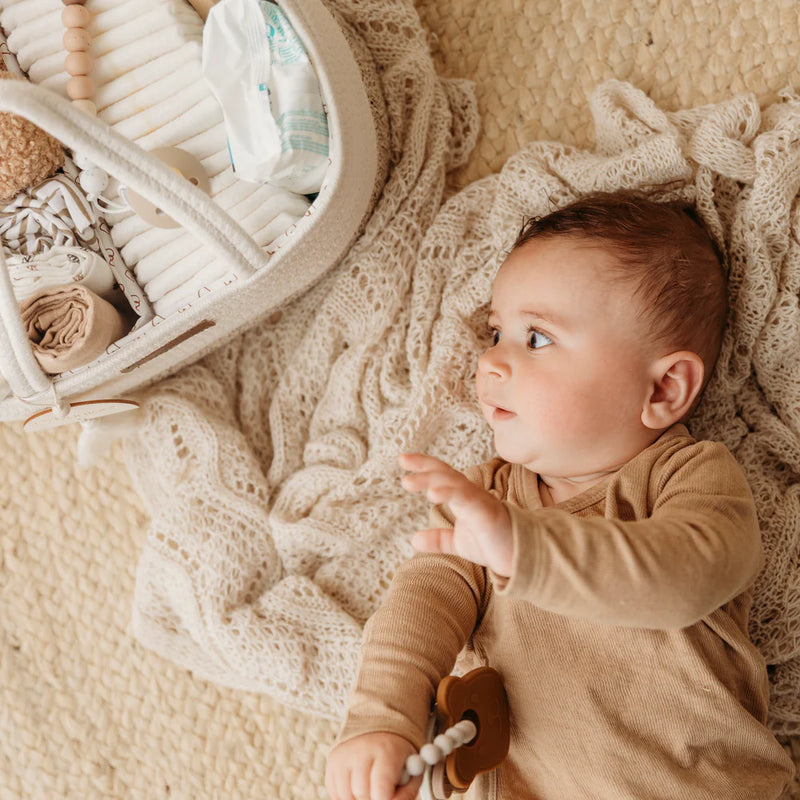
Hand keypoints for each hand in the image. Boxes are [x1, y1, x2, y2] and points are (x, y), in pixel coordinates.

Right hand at [325, 732, 420, 799]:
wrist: (377, 727)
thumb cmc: (396, 753)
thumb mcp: (411, 769)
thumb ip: (406, 792)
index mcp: (386, 749)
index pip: (381, 787)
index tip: (387, 799)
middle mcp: (361, 750)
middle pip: (362, 793)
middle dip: (372, 799)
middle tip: (381, 794)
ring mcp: (343, 755)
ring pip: (347, 795)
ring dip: (359, 799)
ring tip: (371, 788)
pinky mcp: (332, 761)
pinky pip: (336, 792)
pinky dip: (348, 796)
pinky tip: (359, 786)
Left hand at [399, 453, 513, 576]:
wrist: (521, 557)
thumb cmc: (493, 543)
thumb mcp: (460, 543)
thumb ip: (439, 539)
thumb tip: (414, 540)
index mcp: (463, 497)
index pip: (442, 475)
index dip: (424, 465)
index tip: (403, 460)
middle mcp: (470, 494)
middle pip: (445, 474)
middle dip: (424, 468)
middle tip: (402, 462)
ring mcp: (479, 501)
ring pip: (453, 484)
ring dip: (431, 480)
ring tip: (409, 482)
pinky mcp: (486, 513)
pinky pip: (467, 500)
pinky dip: (450, 494)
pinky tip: (434, 494)